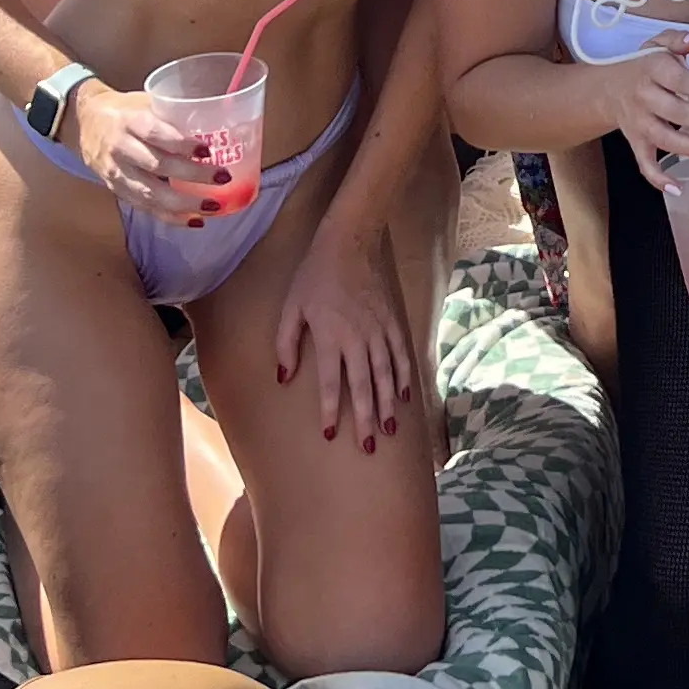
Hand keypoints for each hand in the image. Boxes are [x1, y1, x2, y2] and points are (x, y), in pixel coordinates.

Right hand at [68, 82, 218, 219]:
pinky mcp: (116, 190)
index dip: (182, 144)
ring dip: (184, 204)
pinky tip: (193, 220)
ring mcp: (116, 172)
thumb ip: (173, 115)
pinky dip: (170, 216)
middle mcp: (120, 148)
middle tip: (222, 177)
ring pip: (151, 193)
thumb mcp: (146, 102)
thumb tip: (216, 126)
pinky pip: (145, 207)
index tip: (207, 150)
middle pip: (158, 166)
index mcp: (129, 122)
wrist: (85, 122)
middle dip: (192, 175)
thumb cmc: (125, 110)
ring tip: (212, 206)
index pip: (155, 134)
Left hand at [275, 227, 419, 450]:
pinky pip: (400, 354)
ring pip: (386, 374)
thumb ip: (286, 344)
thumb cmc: (314, 275)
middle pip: (364, 386)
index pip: (332, 384)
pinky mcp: (391, 320)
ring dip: (388, 404)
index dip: (331, 411)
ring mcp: (378, 330)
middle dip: (365, 419)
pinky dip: (403, 376)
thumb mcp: (291, 307)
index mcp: (330, 337)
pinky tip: (404, 395)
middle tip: (368, 447)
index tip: (331, 435)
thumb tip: (283, 377)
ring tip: (389, 429)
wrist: (349, 242)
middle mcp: (358, 338)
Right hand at [599, 29, 688, 181]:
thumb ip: (677, 40)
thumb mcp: (657, 44)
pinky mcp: (635, 142)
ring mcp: (639, 124)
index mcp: (652, 70)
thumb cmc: (643, 65)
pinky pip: (645, 164)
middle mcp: (644, 98)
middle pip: (678, 113)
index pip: (682, 81)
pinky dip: (659, 179)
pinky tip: (680, 188)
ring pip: (667, 141)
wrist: (607, 87)